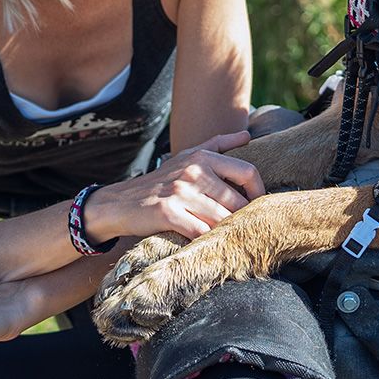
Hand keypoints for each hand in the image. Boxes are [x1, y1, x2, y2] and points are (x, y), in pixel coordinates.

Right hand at [84, 130, 264, 241]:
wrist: (120, 202)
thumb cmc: (161, 181)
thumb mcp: (187, 155)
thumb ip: (219, 144)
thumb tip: (247, 135)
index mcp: (203, 157)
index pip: (247, 172)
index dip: (259, 192)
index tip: (257, 205)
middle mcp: (194, 172)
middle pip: (238, 201)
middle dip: (242, 218)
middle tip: (243, 228)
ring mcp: (181, 192)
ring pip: (222, 219)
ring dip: (226, 231)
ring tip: (227, 237)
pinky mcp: (168, 214)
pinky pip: (202, 232)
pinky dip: (209, 240)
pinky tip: (208, 243)